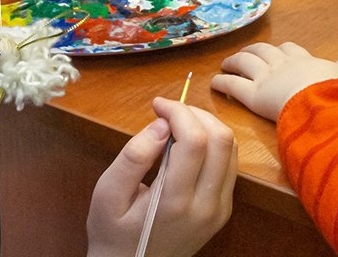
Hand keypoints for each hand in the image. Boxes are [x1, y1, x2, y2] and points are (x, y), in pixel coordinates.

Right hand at [86, 97, 235, 256]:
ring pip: (231, 150)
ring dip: (207, 126)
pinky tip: (188, 144)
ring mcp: (219, 209)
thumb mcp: (106, 194)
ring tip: (178, 124)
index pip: (195, 141)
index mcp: (175, 202)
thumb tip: (161, 125)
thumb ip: (133, 157)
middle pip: (221, 140)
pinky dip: (213, 144)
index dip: (179, 112)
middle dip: (196, 114)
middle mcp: (206, 206)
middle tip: (169, 111)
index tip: (157, 106)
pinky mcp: (223, 210)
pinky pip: (229, 165)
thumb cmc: (113, 232)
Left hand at [212, 42, 337, 121]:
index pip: (290, 49)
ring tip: (226, 63)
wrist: (324, 101)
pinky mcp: (254, 95)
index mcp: (304, 61)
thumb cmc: (337, 92)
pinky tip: (214, 82)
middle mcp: (282, 64)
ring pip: (245, 63)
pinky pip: (233, 85)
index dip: (281, 50)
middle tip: (244, 54)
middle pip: (263, 51)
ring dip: (234, 61)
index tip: (277, 52)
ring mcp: (266, 77)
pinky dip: (222, 81)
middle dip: (253, 51)